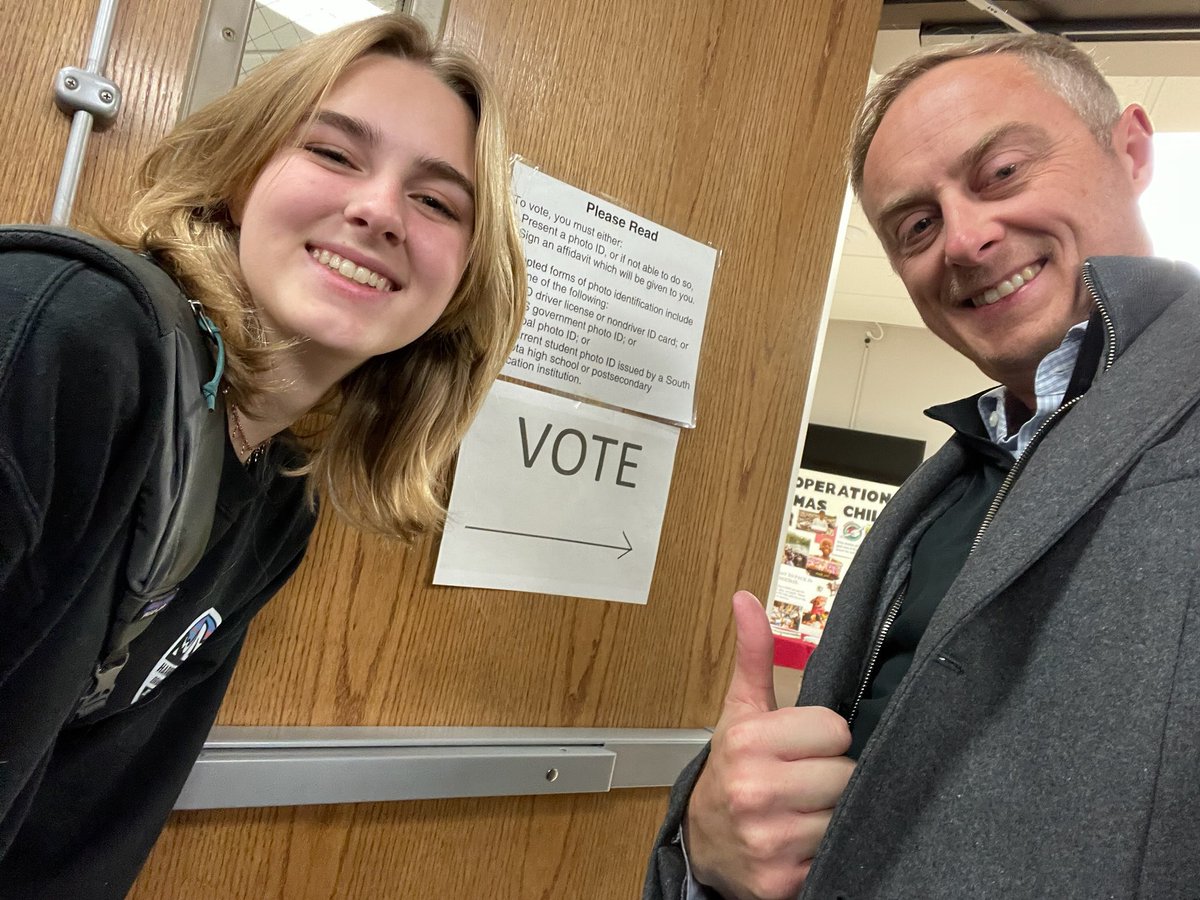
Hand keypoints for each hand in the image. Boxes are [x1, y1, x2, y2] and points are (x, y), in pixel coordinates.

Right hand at [685, 591, 853, 899]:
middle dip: (831, 777)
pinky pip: (840, 856)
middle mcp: (755, 792)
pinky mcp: (783, 882)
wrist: (703, 842)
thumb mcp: (741, 713)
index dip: (823, 738)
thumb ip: (753, 656)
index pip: (835, 729)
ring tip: (804, 811)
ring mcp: (770, 841)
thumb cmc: (731, 770)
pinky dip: (827, 851)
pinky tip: (804, 842)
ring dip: (832, 816)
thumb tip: (746, 598)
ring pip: (847, 816)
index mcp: (748, 743)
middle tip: (804, 781)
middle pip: (846, 774)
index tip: (801, 747)